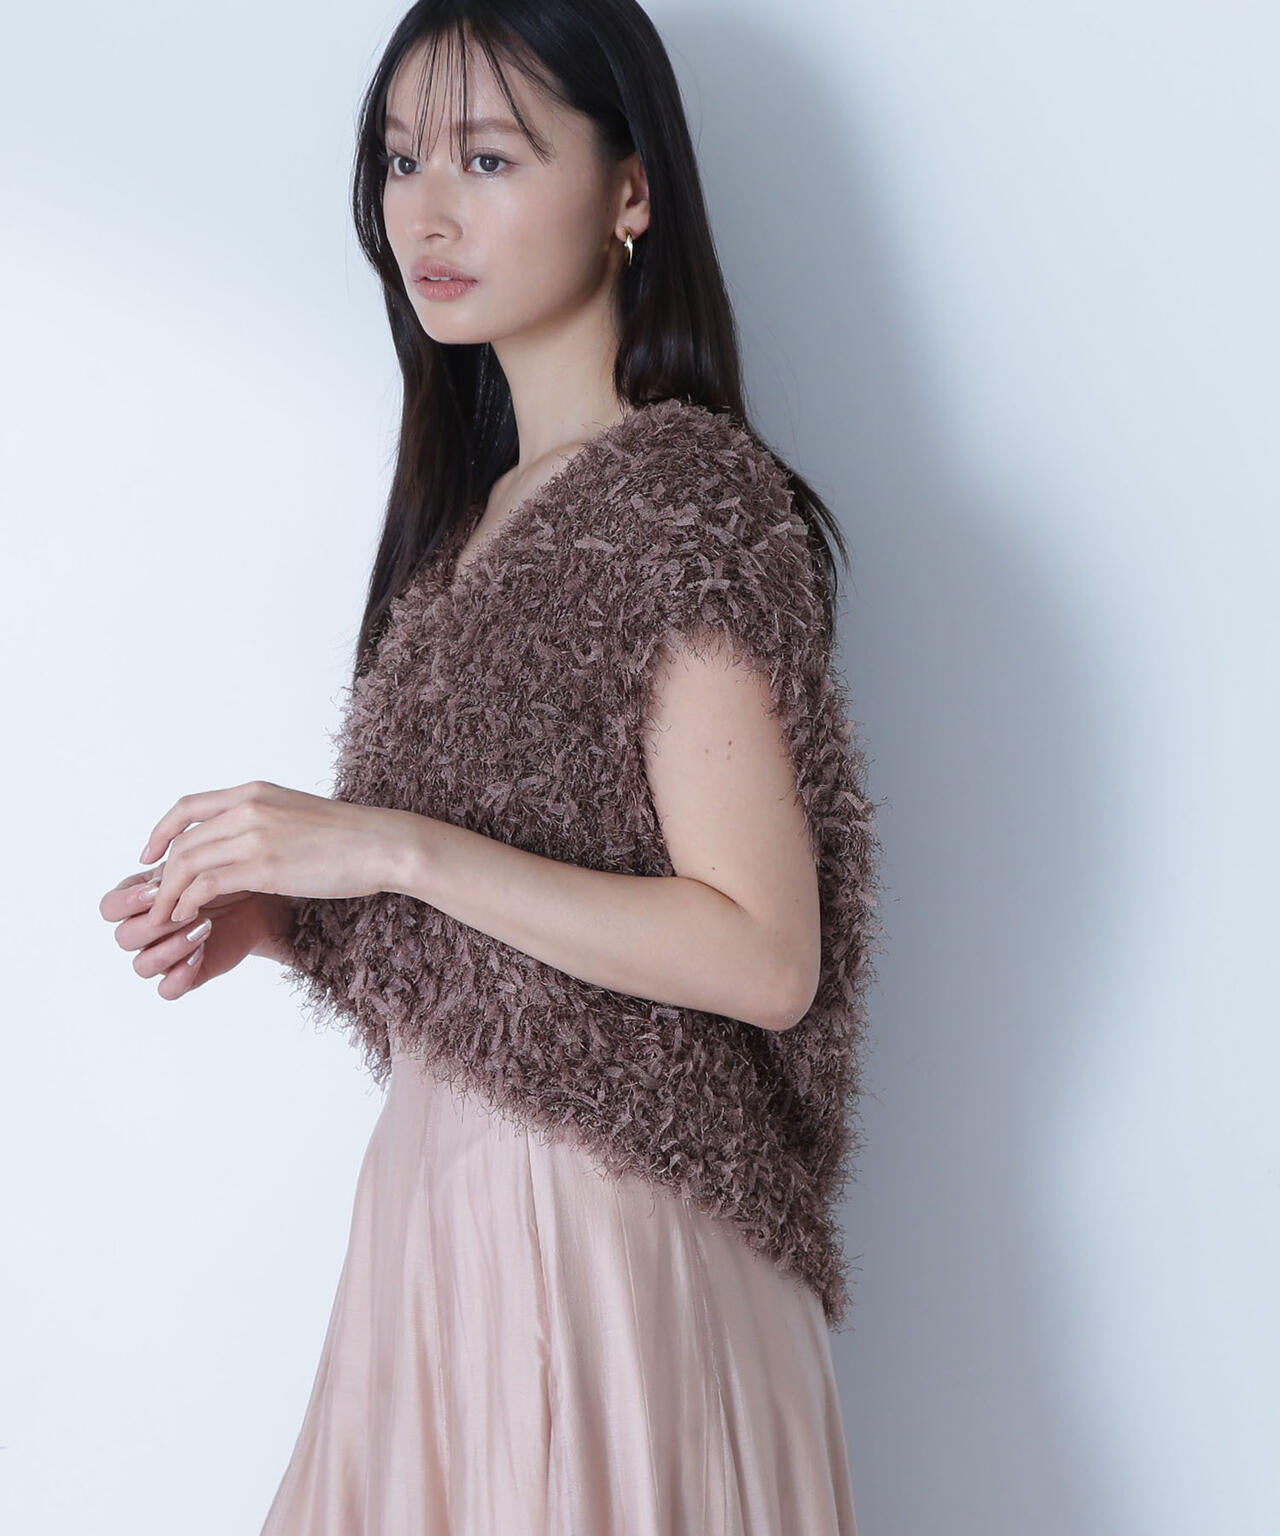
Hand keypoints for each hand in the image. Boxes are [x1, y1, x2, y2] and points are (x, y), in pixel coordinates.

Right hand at [99, 873, 290, 999]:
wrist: (253, 901)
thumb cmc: (218, 880)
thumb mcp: (194, 869)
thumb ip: (170, 873)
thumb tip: (156, 884)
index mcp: (135, 903)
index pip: (110, 908)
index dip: (128, 901)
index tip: (158, 890)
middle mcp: (142, 932)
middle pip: (124, 937)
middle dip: (156, 924)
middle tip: (189, 910)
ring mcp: (161, 955)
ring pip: (142, 965)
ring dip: (170, 948)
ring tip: (203, 928)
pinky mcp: (183, 975)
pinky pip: (167, 990)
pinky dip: (180, 974)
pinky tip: (201, 952)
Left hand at [135, 779, 405, 929]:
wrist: (382, 844)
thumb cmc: (350, 837)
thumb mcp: (297, 815)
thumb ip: (265, 822)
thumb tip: (248, 843)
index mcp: (254, 792)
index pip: (188, 807)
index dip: (161, 832)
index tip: (149, 855)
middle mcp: (248, 807)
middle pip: (183, 841)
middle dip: (162, 875)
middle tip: (155, 902)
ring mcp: (254, 834)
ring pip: (187, 863)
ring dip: (168, 894)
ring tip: (165, 917)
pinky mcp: (263, 865)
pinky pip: (207, 884)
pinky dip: (188, 902)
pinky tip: (190, 917)